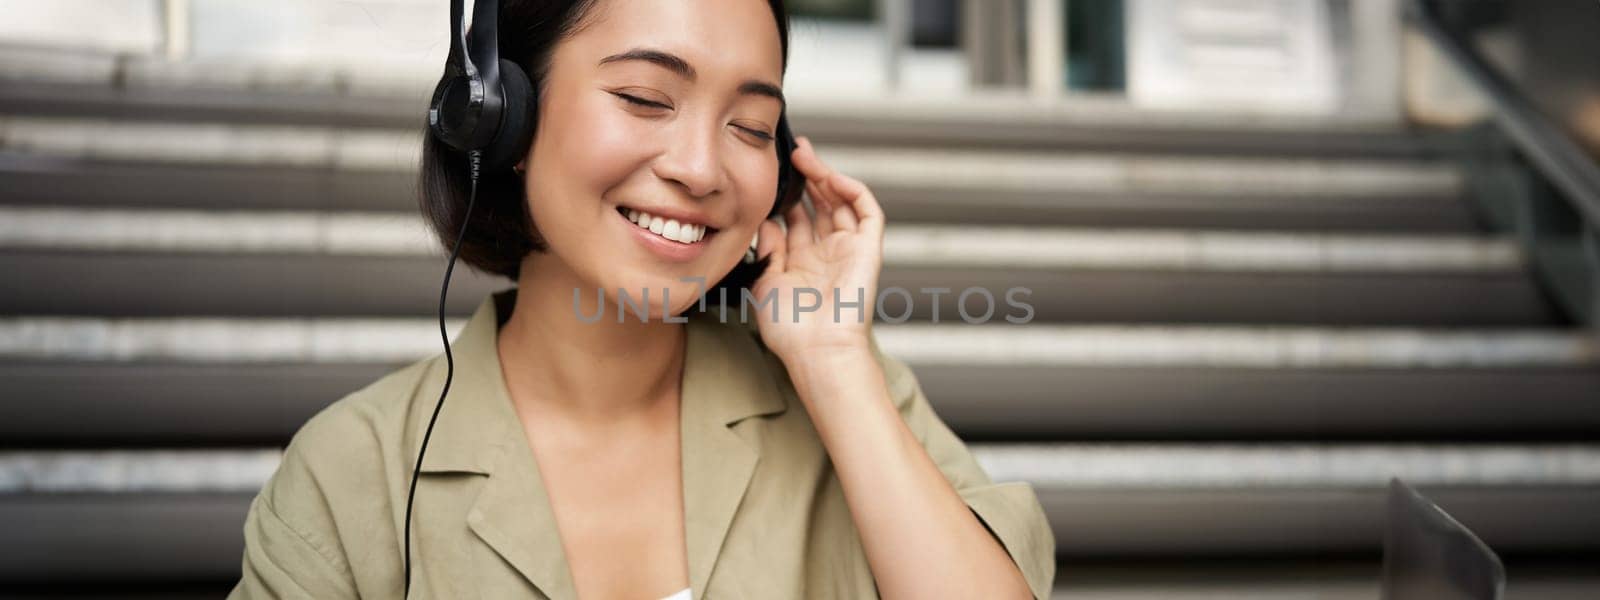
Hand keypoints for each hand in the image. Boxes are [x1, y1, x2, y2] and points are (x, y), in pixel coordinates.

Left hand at [751, 136, 885, 364]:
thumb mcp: (765, 283)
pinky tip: (830, 177)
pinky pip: (867, 211)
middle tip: (792, 151)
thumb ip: (767, 249)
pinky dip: (852, 190)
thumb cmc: (790, 329)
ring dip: (825, 176)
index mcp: (802, 264)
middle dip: (807, 176)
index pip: (797, 220)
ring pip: (842, 202)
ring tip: (805, 155)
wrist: (817, 349)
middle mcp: (826, 254)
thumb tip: (767, 221)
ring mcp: (849, 250)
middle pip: (821, 205)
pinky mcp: (869, 249)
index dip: (786, 195)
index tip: (770, 175)